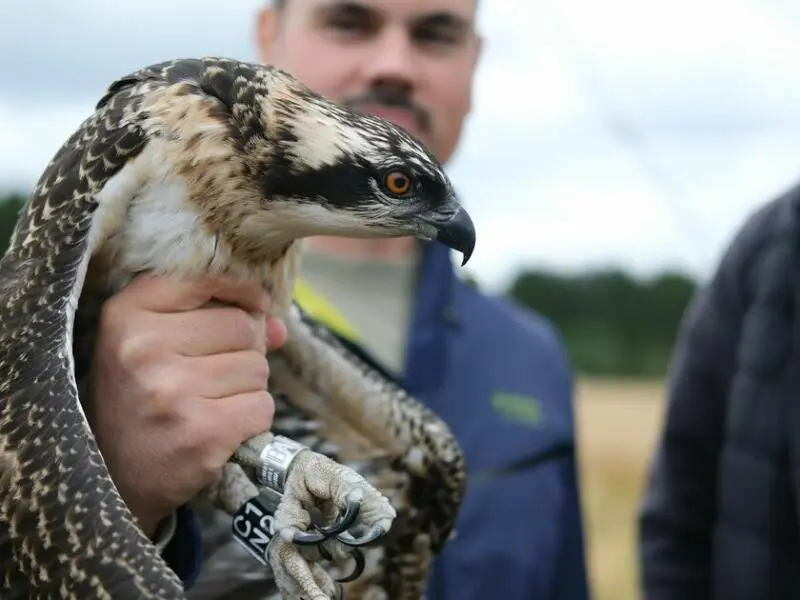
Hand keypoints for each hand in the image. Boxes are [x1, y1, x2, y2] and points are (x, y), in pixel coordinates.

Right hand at [87, 273, 287, 537]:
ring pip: (258, 367)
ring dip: (248, 386)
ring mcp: (173, 391)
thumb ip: (215, 318)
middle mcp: (144, 349)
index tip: (253, 304)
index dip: (241, 291)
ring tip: (211, 402)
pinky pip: (262, 406)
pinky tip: (222, 426)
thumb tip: (278, 326)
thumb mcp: (155, 345)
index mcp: (126, 315)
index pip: (207, 279)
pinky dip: (253, 417)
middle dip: (245, 349)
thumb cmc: (140, 399)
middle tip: (214, 374)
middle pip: (243, 326)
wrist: (113, 478)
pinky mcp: (202, 432)